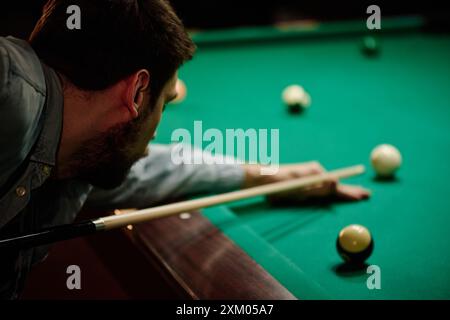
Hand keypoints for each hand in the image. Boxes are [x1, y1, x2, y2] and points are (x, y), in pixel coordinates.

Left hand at [242, 162, 369, 203]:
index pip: (337, 185)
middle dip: (352, 190)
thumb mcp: (298, 185)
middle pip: (337, 185)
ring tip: (358, 194)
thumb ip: (317, 186)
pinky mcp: (304, 182)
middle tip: (367, 194)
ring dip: (343, 192)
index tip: (362, 196)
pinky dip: (331, 193)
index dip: (350, 192)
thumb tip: (336, 183)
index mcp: (315, 173)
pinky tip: (339, 193)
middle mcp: (315, 174)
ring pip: (330, 188)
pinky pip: (321, 189)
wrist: (262, 177)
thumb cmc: (279, 180)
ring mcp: (310, 178)